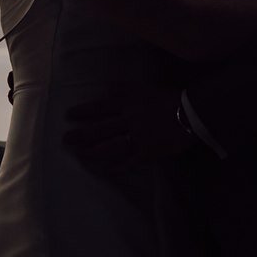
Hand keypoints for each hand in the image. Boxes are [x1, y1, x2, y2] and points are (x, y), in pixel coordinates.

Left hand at [64, 87, 189, 173]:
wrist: (191, 113)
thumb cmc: (169, 97)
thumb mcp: (145, 86)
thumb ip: (125, 88)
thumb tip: (106, 87)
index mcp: (128, 102)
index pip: (100, 107)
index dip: (83, 111)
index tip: (68, 115)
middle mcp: (128, 120)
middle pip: (100, 129)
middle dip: (81, 135)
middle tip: (65, 139)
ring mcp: (137, 138)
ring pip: (109, 147)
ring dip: (92, 152)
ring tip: (78, 155)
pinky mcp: (146, 153)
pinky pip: (127, 161)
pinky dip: (114, 166)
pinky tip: (102, 169)